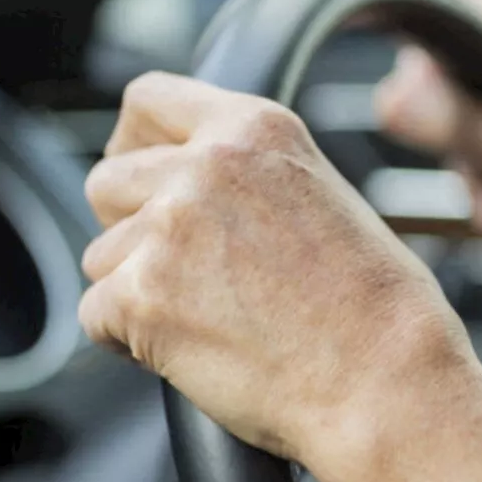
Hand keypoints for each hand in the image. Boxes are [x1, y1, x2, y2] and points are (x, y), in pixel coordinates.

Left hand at [79, 71, 473, 479]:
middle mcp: (206, 166)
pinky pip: (95, 316)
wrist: (386, 381)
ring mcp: (169, 229)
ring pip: (100, 256)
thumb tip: (192, 189)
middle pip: (108, 182)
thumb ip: (251, 175)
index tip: (139, 177)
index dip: (134, 145)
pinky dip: (130, 341)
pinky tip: (193, 351)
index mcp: (255, 129)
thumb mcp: (323, 196)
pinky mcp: (143, 296)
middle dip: (128, 227)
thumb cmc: (375, 311)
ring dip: (136, 290)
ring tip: (209, 321)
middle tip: (179, 271)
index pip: (149, 100)